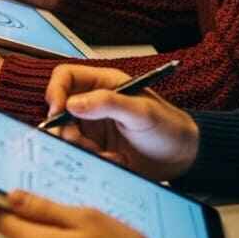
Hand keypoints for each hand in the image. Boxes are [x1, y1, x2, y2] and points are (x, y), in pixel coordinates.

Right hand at [43, 64, 199, 180]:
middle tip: (83, 143)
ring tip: (107, 155)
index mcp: (103, 83)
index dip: (56, 91)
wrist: (182, 158)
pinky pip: (78, 152)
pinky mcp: (95, 147)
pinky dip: (91, 159)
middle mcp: (93, 102)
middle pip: (59, 109)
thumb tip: (72, 103)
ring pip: (66, 134)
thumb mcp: (141, 112)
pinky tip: (114, 160)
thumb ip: (108, 103)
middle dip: (67, 129)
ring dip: (81, 147)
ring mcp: (92, 125)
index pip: (65, 76)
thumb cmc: (169, 127)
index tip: (58, 111)